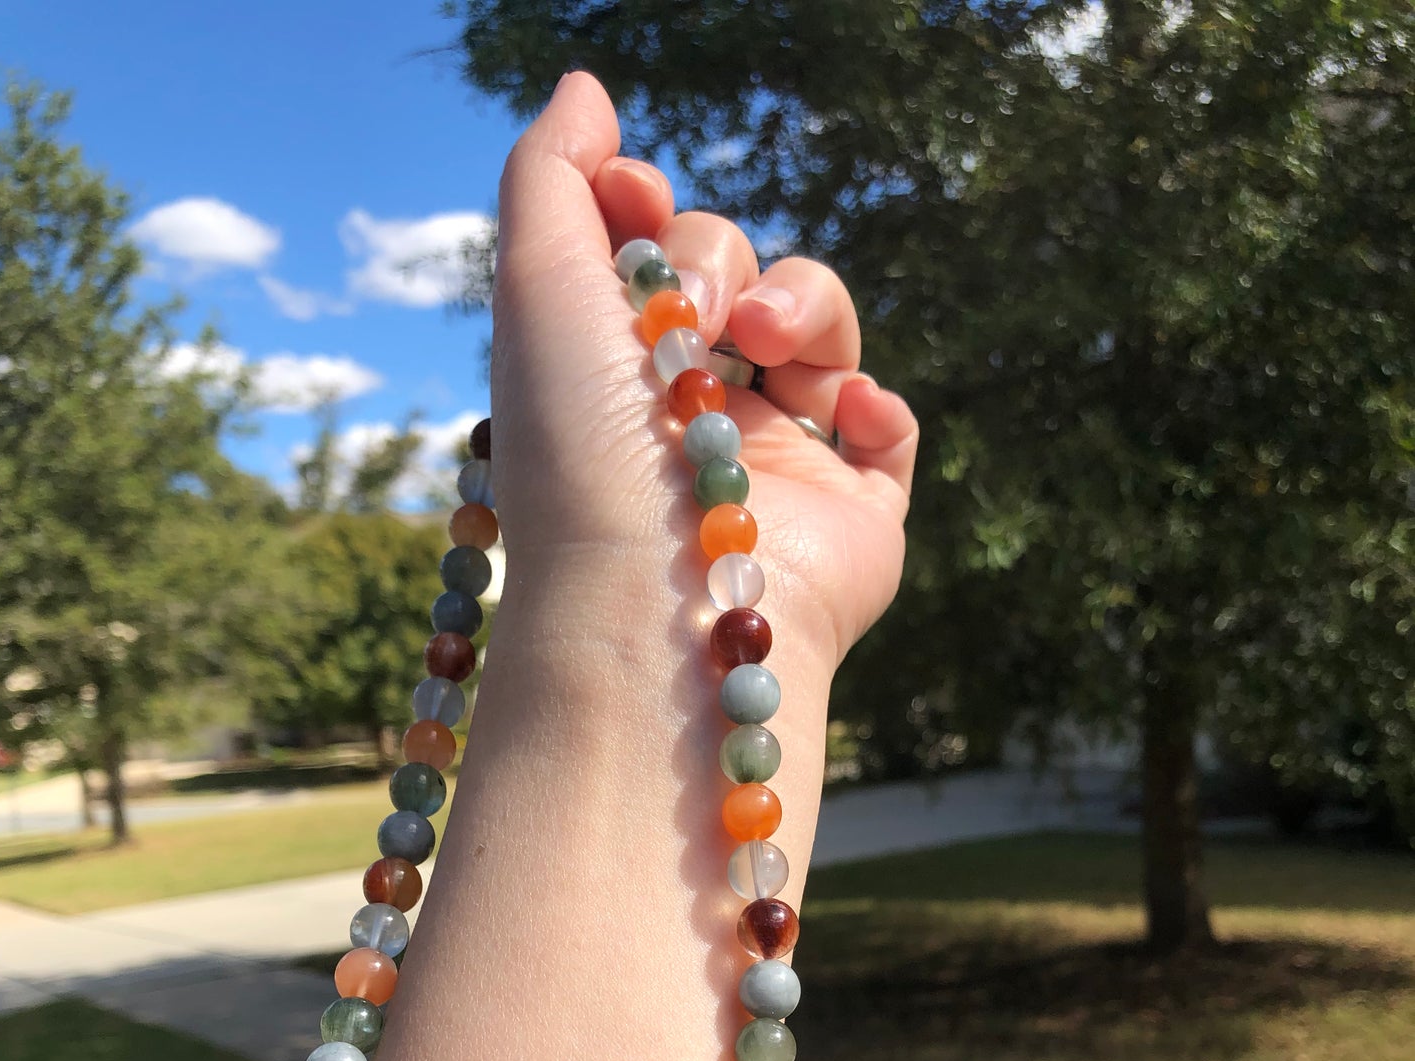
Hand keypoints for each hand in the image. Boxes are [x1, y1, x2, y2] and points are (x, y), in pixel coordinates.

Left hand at [491, 72, 916, 672]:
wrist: (657, 602)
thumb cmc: (580, 450)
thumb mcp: (536, 286)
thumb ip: (551, 175)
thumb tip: (586, 91)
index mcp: (611, 374)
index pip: (646, 252)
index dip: (644, 208)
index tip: (629, 198)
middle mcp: (689, 417)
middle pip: (734, 273)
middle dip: (711, 258)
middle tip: (688, 314)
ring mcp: (774, 468)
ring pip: (821, 329)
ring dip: (803, 302)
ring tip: (767, 342)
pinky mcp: (850, 516)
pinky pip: (891, 430)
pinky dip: (879, 407)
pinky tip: (841, 414)